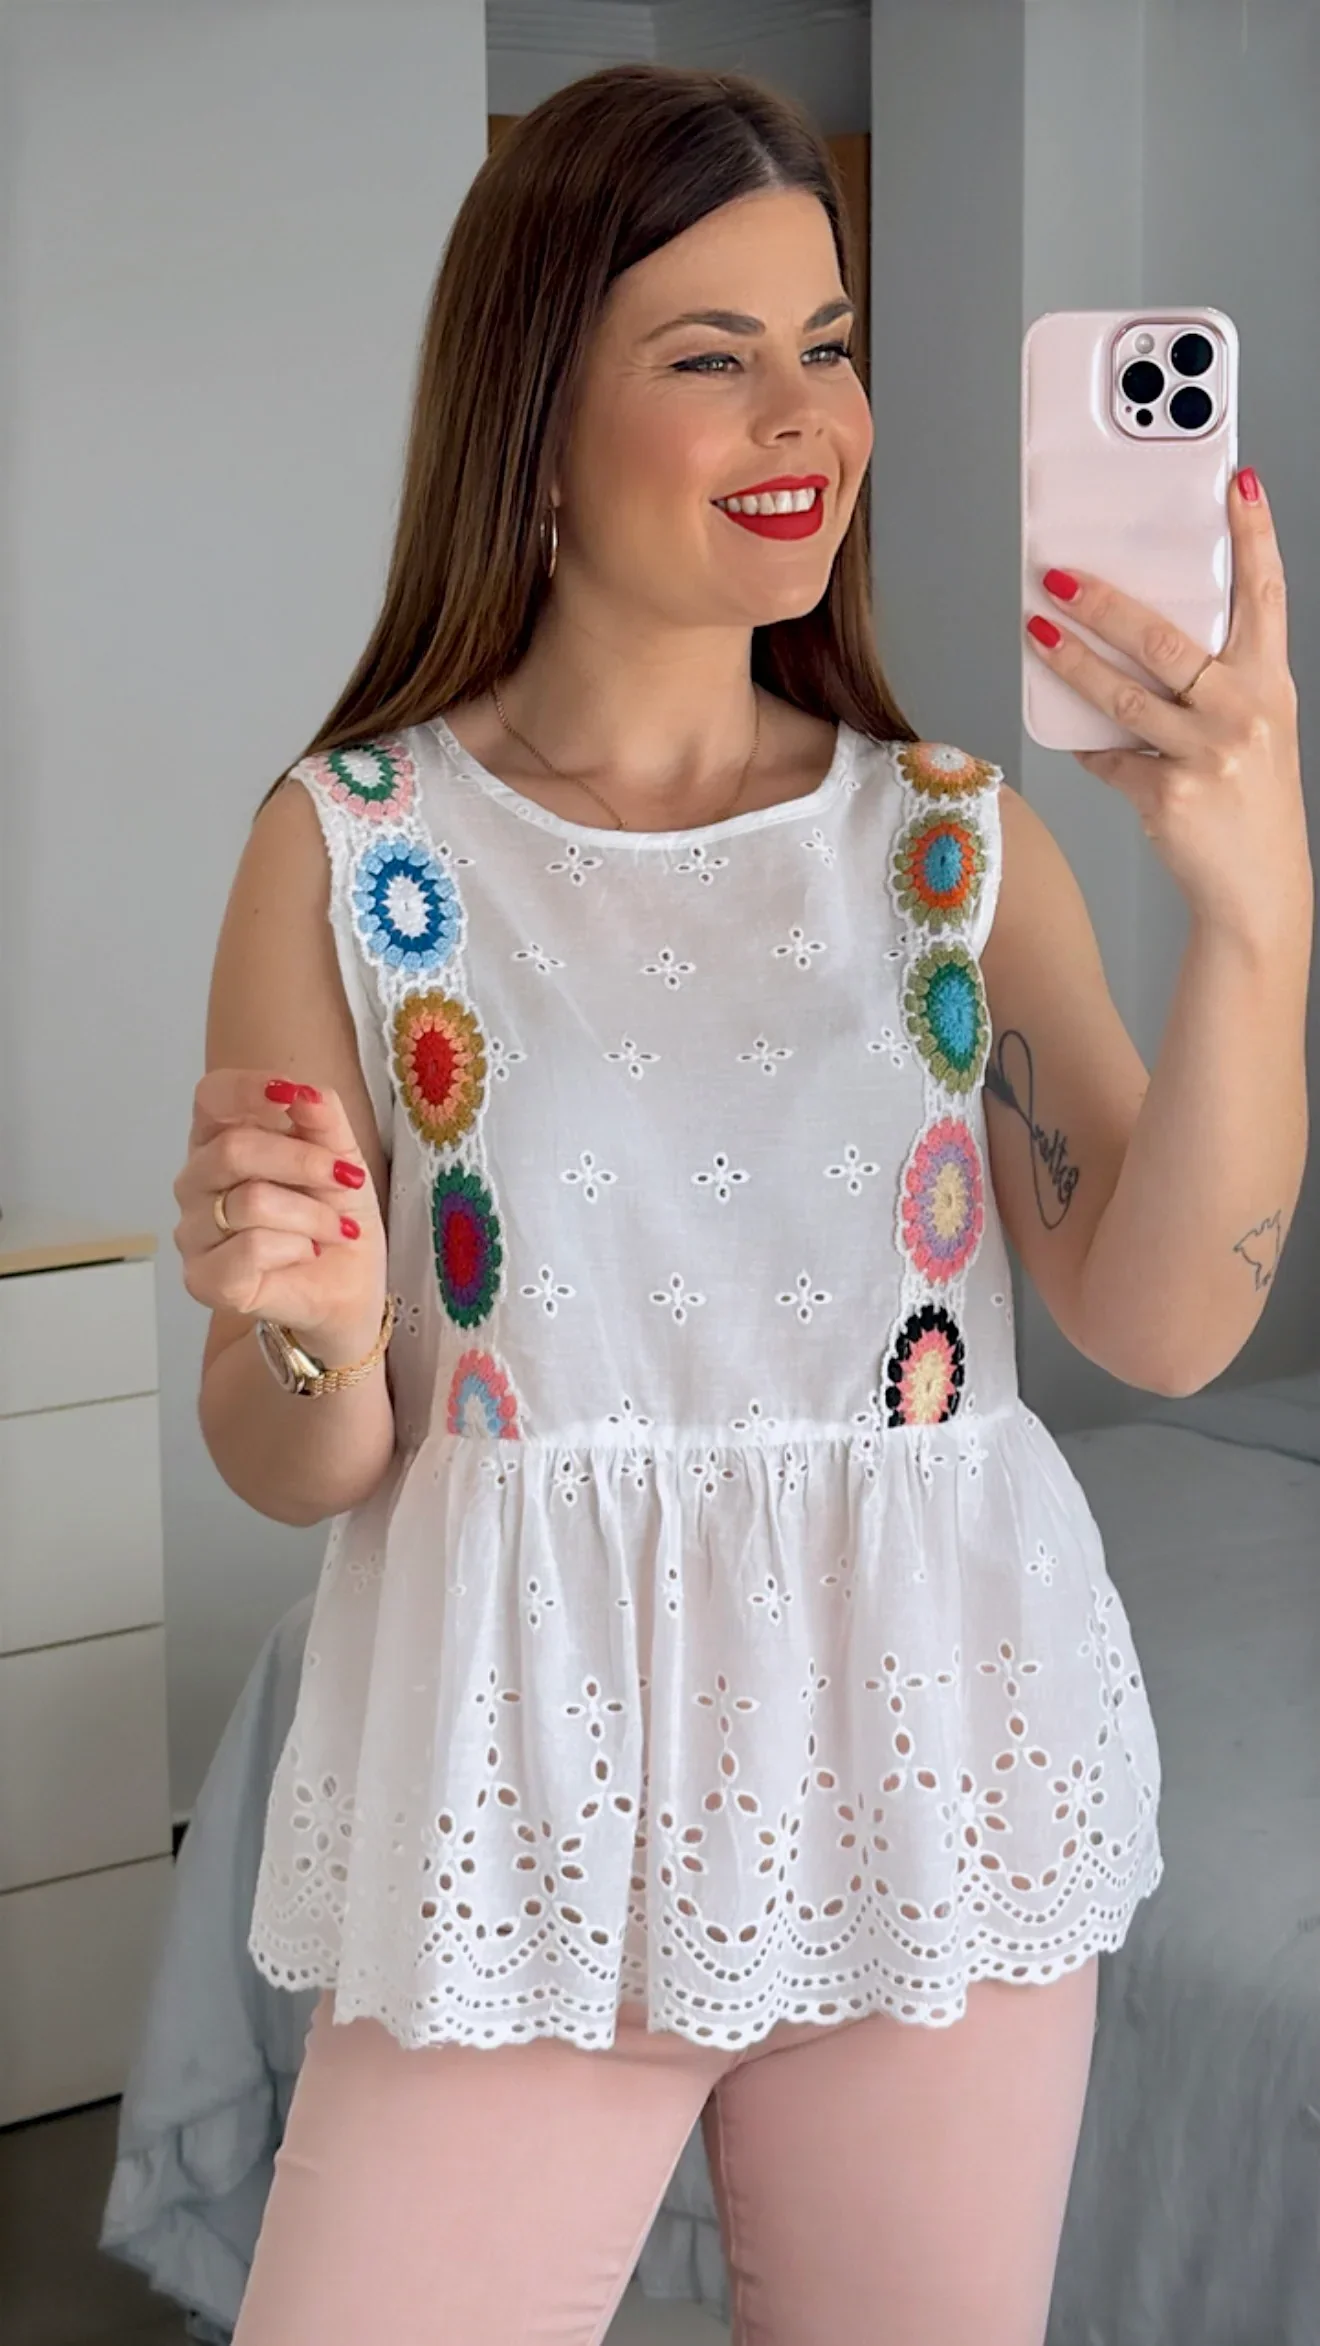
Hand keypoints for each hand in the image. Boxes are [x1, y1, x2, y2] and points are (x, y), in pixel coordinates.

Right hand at [173, 1072, 387, 1354]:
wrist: (349, 1285)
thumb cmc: (333, 1215)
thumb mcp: (342, 1155)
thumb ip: (323, 1119)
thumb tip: (304, 1093)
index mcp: (219, 1140)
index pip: (211, 1098)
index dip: (248, 1089)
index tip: (292, 1096)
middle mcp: (196, 1182)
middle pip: (233, 1149)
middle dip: (303, 1162)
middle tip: (348, 1179)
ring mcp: (193, 1232)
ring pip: (250, 1202)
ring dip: (313, 1215)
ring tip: (337, 1230)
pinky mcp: (204, 1279)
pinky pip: (250, 1248)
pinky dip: (296, 1248)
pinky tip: (307, 1254)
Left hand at [1025, 466, 1312, 948]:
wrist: (1257, 891)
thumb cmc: (1250, 803)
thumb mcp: (1253, 731)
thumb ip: (1214, 684)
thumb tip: (1140, 640)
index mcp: (1269, 685)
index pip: (1266, 594)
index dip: (1253, 536)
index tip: (1236, 484)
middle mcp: (1243, 712)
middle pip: (1166, 639)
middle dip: (1104, 602)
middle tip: (1058, 576)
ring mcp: (1206, 755)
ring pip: (1122, 694)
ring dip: (1071, 661)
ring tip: (1036, 633)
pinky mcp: (1168, 794)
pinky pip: (1109, 756)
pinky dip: (1088, 744)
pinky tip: (1071, 731)